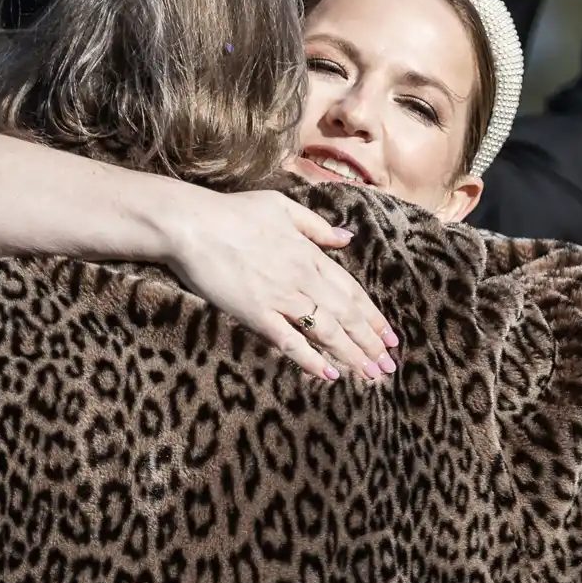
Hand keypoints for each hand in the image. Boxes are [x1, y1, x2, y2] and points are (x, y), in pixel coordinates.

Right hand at [160, 189, 396, 381]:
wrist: (191, 223)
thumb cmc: (233, 212)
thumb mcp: (282, 207)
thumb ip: (317, 226)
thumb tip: (347, 238)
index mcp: (310, 254)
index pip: (352, 291)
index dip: (373, 317)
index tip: (390, 336)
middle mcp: (303, 278)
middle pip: (347, 315)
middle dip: (371, 343)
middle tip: (389, 366)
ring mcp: (280, 297)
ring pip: (327, 330)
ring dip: (352, 355)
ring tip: (371, 376)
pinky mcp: (256, 313)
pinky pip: (290, 341)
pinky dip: (311, 359)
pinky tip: (328, 375)